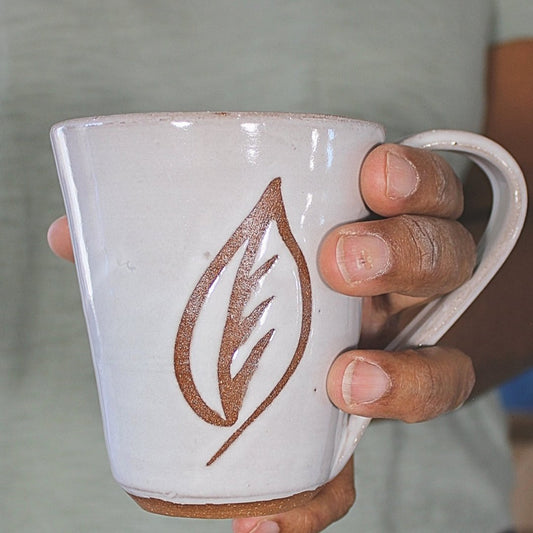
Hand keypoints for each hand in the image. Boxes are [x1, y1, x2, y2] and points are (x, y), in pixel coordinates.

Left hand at [47, 144, 476, 532]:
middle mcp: (409, 287)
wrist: (338, 333)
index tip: (373, 175)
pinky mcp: (368, 429)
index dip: (413, 178)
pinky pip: (370, 471)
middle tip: (343, 263)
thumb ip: (165, 235)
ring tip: (346, 387)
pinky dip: (328, 492)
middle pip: (444, 258)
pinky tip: (270, 517)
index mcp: (379, 226)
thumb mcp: (244, 239)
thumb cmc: (278, 277)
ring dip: (400, 379)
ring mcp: (405, 355)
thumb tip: (71, 236)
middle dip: (404, 255)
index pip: (425, 189)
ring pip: (444, 361)